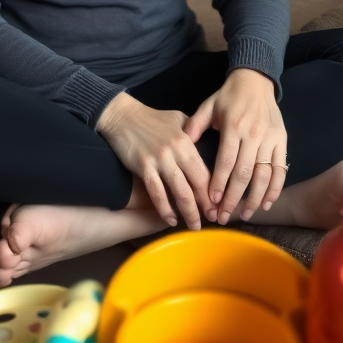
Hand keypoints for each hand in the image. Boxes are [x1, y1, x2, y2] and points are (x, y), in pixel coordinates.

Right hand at [96, 92, 212, 228]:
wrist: (123, 116)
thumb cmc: (152, 118)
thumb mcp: (179, 119)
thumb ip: (195, 131)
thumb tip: (211, 146)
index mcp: (186, 140)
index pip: (205, 171)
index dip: (213, 191)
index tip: (219, 205)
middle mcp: (175, 151)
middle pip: (196, 184)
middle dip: (206, 205)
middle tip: (212, 220)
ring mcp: (159, 160)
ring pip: (179, 191)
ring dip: (189, 212)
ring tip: (194, 226)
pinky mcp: (143, 166)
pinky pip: (156, 192)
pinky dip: (165, 209)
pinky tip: (171, 220)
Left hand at [183, 68, 287, 223]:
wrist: (255, 81)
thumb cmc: (228, 96)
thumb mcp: (208, 106)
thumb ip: (194, 125)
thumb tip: (181, 145)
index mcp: (233, 127)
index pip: (226, 162)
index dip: (219, 184)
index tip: (212, 202)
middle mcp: (253, 134)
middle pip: (244, 174)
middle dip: (234, 198)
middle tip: (224, 216)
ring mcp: (270, 139)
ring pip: (264, 175)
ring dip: (254, 198)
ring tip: (244, 215)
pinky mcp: (282, 141)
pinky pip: (280, 169)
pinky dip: (275, 189)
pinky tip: (266, 203)